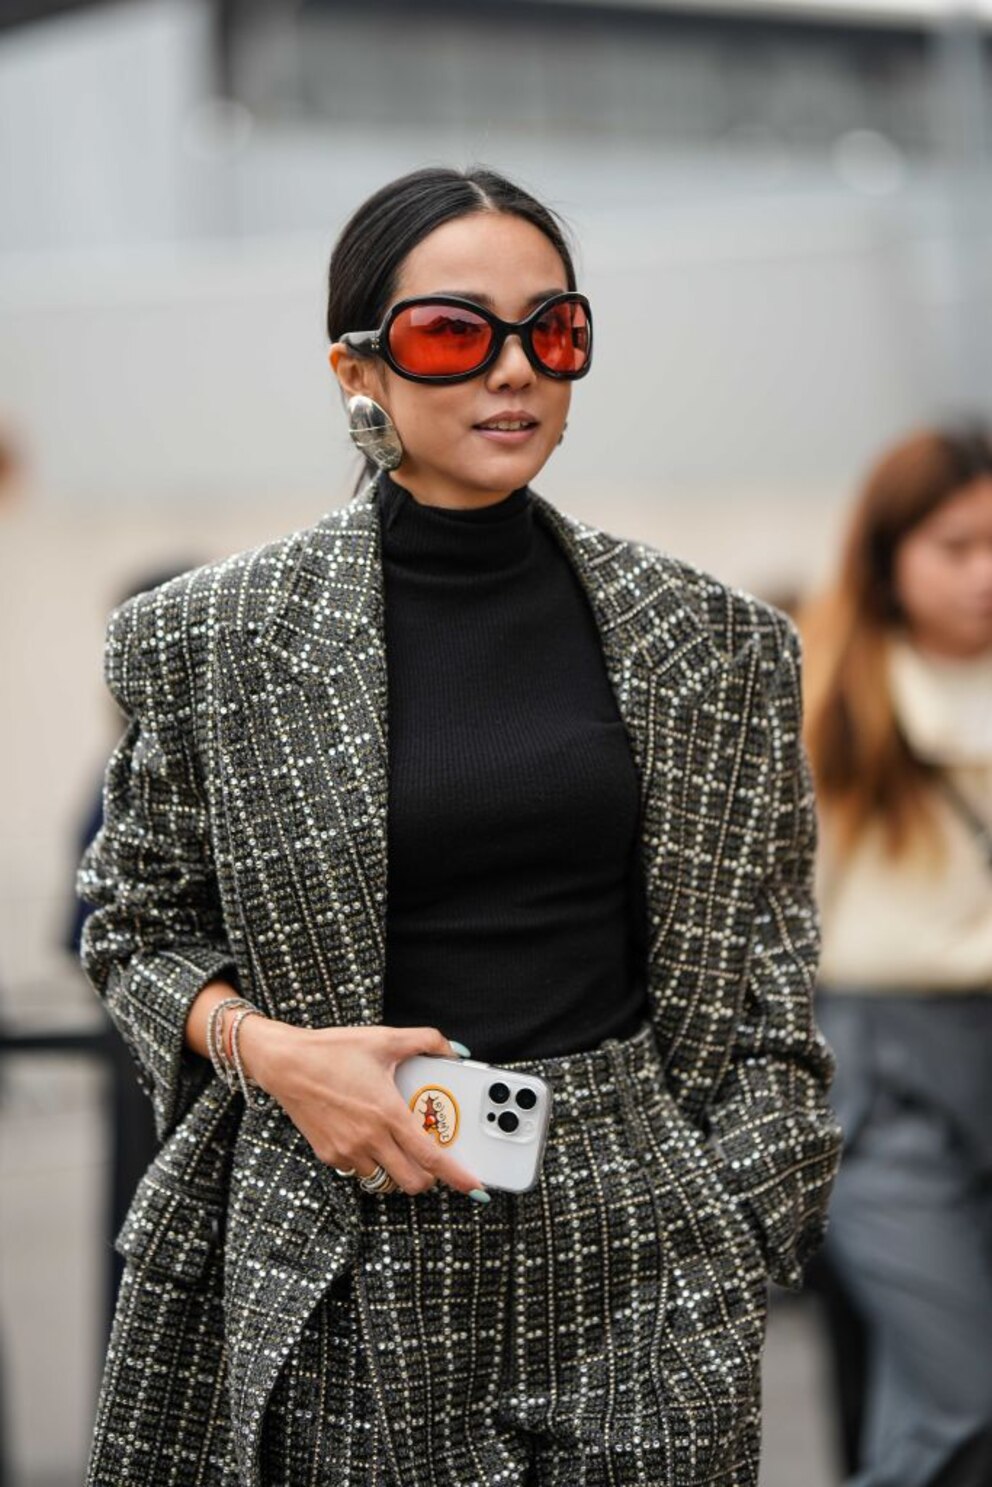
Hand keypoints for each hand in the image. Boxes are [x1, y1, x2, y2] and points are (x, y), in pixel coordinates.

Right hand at [238, 1019, 486, 1198]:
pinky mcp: (330, 1156)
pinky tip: (369, 1138)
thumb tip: (453, 1052)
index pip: (431, 1157)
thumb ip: (426, 1041)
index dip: (456, 1176)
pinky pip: (360, 1171)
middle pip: (411, 1181)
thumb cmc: (333, 1050)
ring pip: (385, 1180)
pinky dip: (372, 1162)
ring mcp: (347, 1151)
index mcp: (388, 1113)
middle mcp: (369, 1139)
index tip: (475, 1187)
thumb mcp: (385, 1039)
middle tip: (431, 1159)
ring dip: (399, 1170)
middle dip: (428, 1178)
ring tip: (398, 1145)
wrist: (286, 1063)